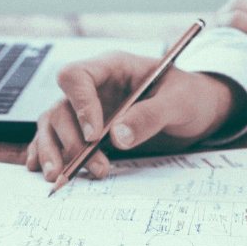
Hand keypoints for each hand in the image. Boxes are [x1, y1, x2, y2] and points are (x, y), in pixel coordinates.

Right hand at [25, 51, 246, 180]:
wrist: (199, 111)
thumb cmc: (190, 97)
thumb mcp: (180, 102)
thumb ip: (150, 116)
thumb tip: (117, 137)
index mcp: (112, 67)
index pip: (76, 77)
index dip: (80, 105)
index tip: (95, 136)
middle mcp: (93, 87)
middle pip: (60, 107)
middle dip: (71, 140)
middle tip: (96, 167)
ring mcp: (86, 110)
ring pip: (52, 125)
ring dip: (53, 151)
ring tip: (59, 178)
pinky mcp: (86, 131)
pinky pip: (57, 140)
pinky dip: (48, 155)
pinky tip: (47, 171)